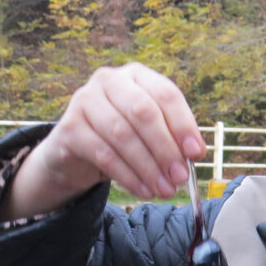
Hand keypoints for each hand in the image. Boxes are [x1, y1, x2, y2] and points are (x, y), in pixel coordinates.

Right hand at [1, 63, 206, 218]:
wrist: (75, 152)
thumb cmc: (119, 139)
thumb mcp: (148, 133)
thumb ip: (171, 137)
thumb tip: (194, 154)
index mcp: (135, 75)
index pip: (165, 94)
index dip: (184, 125)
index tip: (196, 154)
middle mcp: (108, 80)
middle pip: (143, 112)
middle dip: (165, 148)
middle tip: (180, 176)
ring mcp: (85, 101)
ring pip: (123, 135)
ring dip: (148, 167)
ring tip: (164, 189)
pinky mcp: (69, 128)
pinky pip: (104, 154)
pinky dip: (128, 176)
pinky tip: (144, 190)